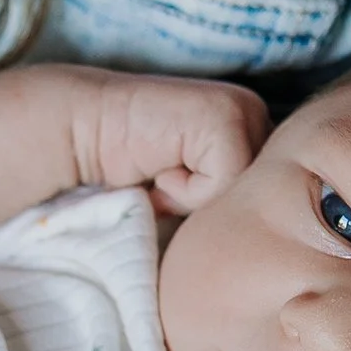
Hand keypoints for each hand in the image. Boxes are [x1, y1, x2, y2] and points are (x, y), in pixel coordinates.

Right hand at [57, 71, 266, 212]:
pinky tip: (159, 166)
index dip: (220, 211)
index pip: (268, 197)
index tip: (179, 190)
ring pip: (244, 192)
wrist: (83, 138)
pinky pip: (224, 181)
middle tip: (169, 181)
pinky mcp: (224, 117)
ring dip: (196, 197)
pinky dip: (185, 189)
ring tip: (164, 173)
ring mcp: (244, 110)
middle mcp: (257, 114)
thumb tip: (262, 240)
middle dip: (211, 205)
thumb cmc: (133, 175)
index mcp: (255, 129)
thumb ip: (229, 201)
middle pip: (262, 197)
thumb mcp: (195, 194)